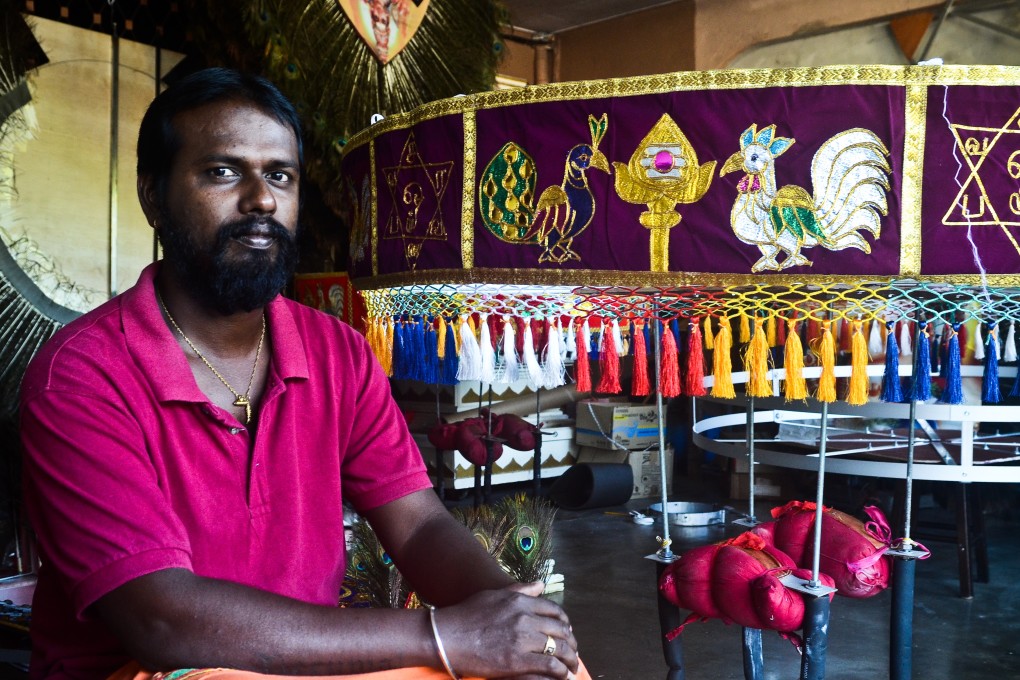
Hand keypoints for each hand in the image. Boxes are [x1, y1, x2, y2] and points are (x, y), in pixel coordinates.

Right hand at [434, 581, 578, 679]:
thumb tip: (540, 584)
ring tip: (573, 667)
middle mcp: (525, 617)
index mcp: (521, 601)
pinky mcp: (517, 660)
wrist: (447, 636)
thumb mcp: (494, 595)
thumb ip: (520, 590)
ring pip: (559, 648)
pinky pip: (550, 666)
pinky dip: (561, 672)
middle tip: (573, 652)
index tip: (567, 632)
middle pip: (560, 630)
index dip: (565, 623)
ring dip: (571, 659)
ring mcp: (522, 639)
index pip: (555, 611)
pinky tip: (564, 676)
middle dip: (571, 643)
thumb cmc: (467, 615)